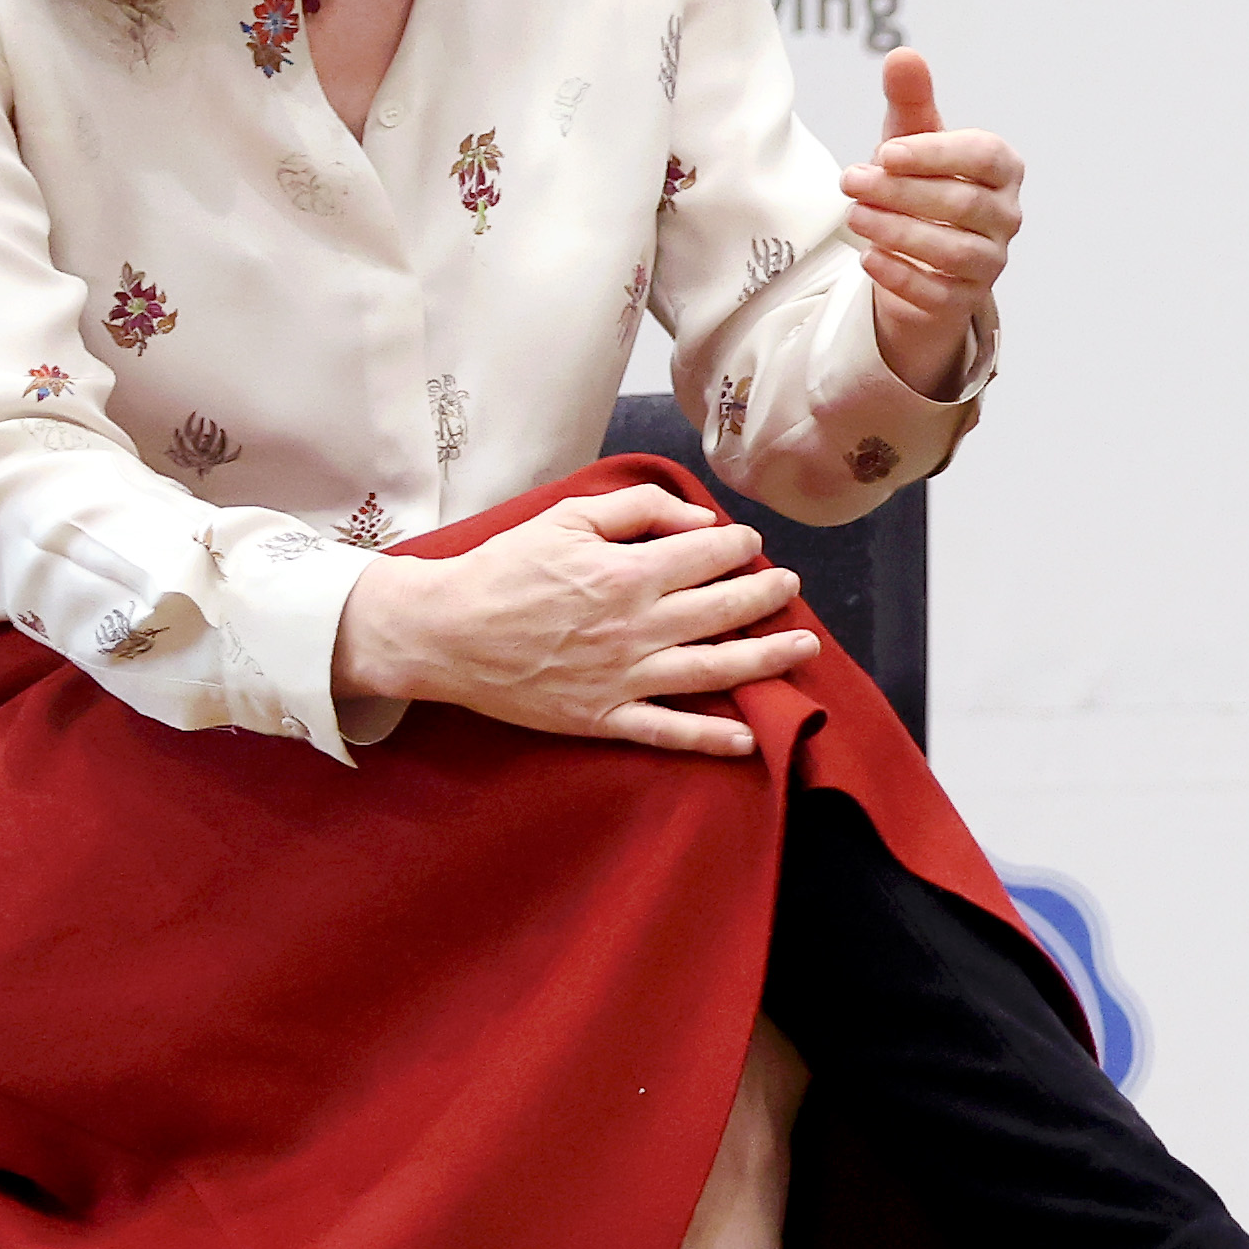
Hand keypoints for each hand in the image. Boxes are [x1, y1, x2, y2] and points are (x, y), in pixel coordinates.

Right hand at [332, 482, 815, 757]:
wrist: (444, 632)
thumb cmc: (504, 568)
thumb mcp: (567, 517)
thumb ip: (639, 510)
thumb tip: (701, 523)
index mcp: (625, 574)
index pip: (706, 556)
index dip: (739, 547)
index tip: (750, 545)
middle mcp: (634, 627)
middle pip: (722, 613)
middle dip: (766, 597)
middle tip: (791, 587)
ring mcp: (621, 677)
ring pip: (711, 671)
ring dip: (765, 660)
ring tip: (803, 647)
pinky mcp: (601, 717)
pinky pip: (664, 731)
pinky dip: (707, 738)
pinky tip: (747, 738)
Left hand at [840, 46, 1021, 399]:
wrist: (918, 254)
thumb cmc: (920, 184)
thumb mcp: (910, 140)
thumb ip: (910, 99)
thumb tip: (904, 54)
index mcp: (1002, 169)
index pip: (983, 156)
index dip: (936, 154)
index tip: (885, 152)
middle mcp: (1006, 216)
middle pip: (963, 203)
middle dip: (902, 192)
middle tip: (851, 180)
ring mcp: (991, 261)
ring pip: (953, 250)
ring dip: (899, 232)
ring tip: (855, 216)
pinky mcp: (965, 301)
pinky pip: (939, 293)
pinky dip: (902, 277)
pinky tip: (868, 259)